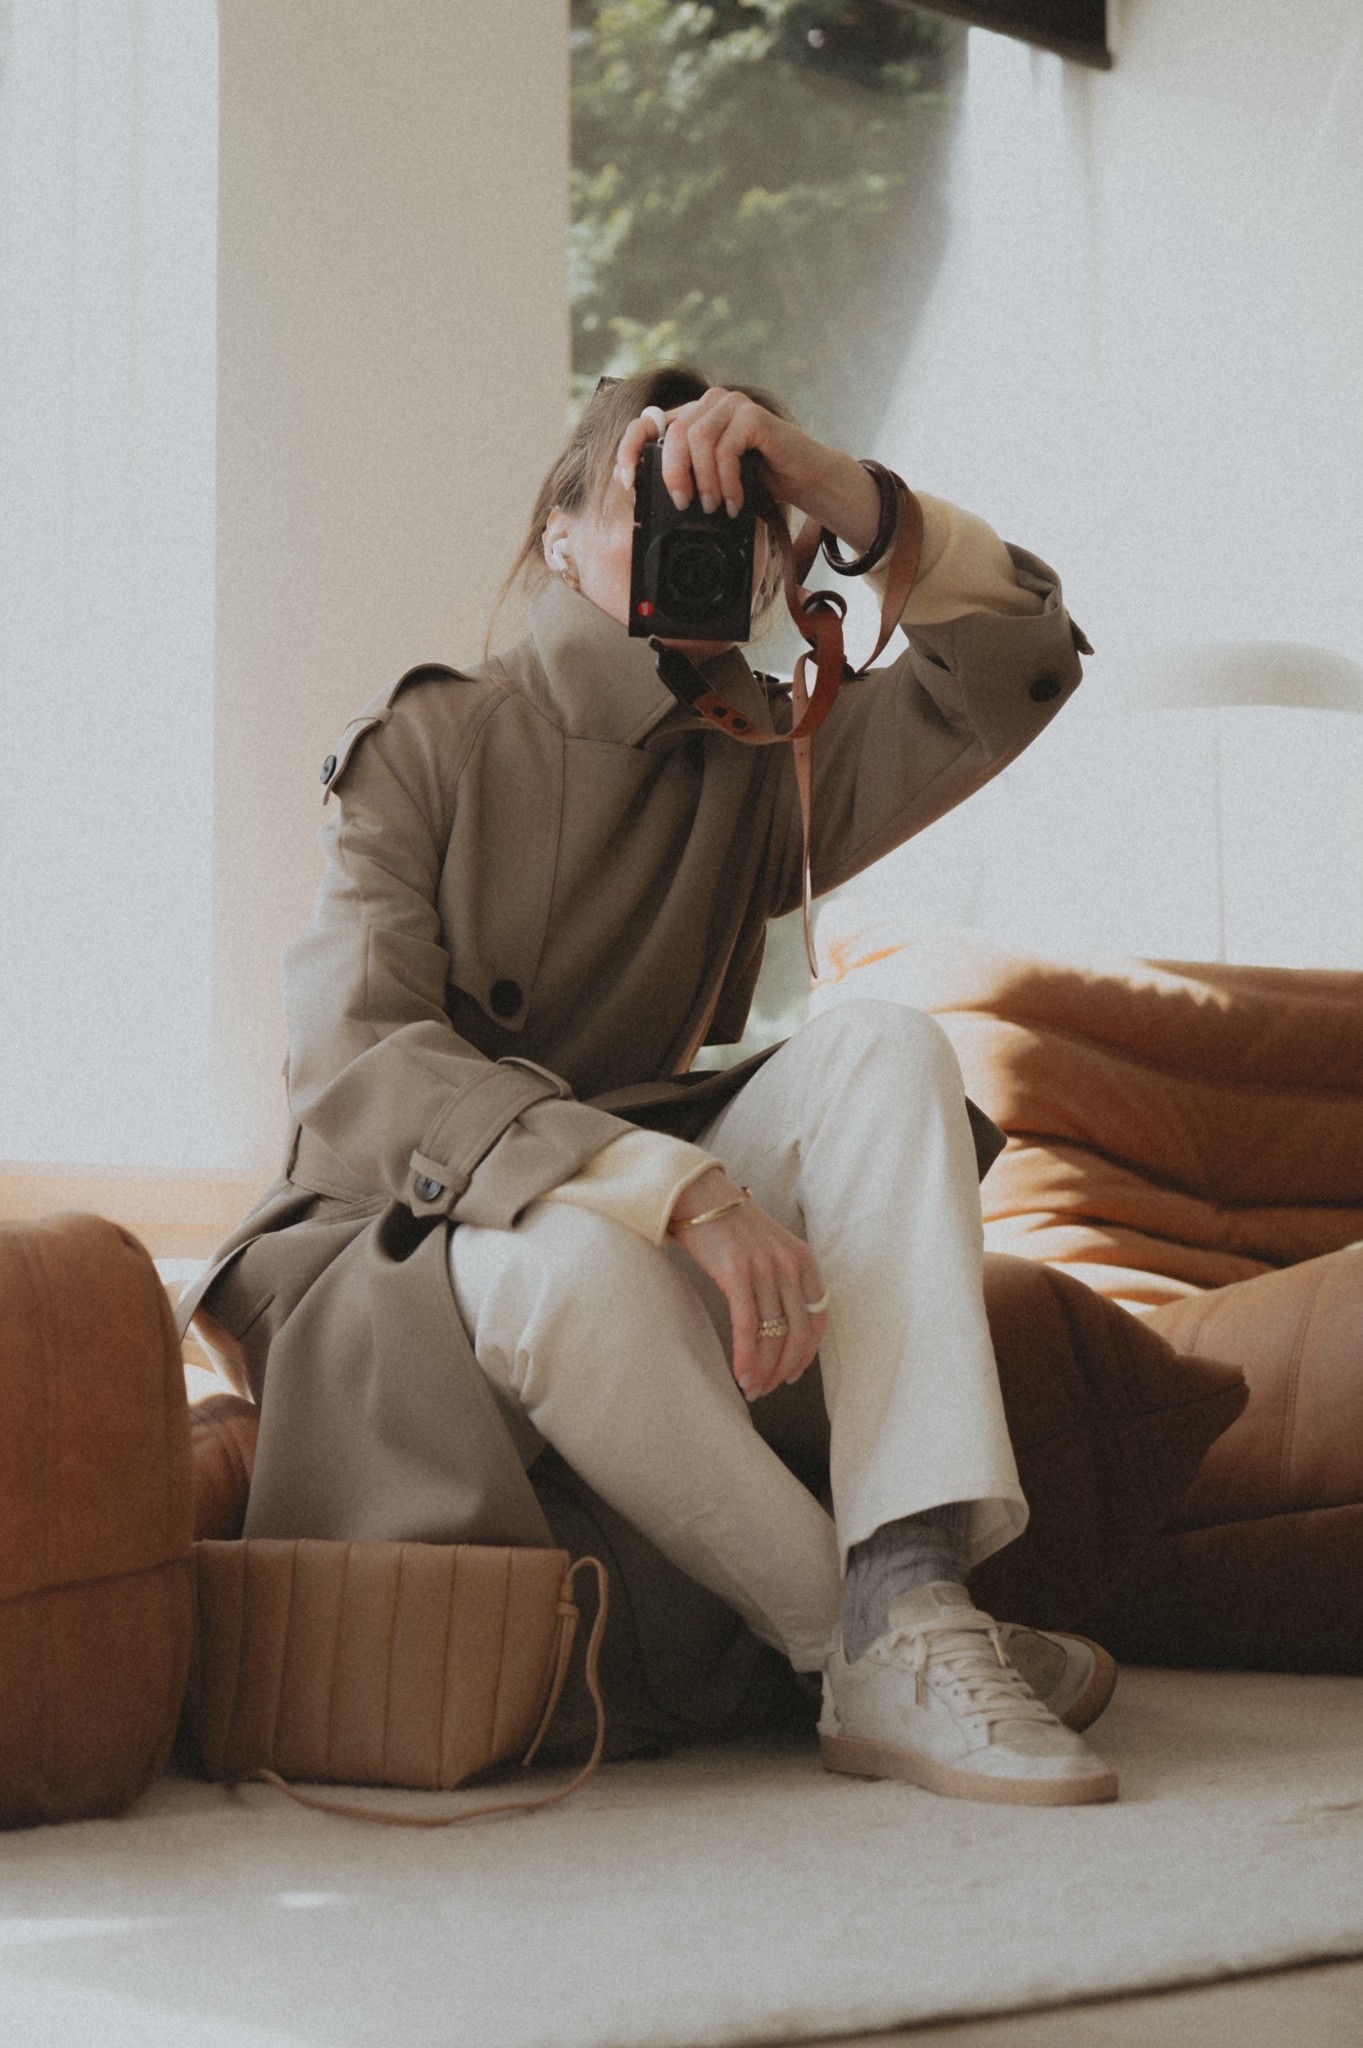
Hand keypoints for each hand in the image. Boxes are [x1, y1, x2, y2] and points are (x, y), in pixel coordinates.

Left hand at [613, 386, 882, 556]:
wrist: (802, 478)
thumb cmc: (757, 481)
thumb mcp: (712, 479)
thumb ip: (684, 475)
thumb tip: (643, 493)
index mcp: (692, 417)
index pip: (647, 421)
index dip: (629, 448)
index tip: (624, 480)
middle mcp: (709, 404)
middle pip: (673, 433)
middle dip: (673, 474)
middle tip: (684, 504)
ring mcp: (731, 405)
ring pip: (697, 439)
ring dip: (703, 480)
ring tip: (713, 506)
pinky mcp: (752, 416)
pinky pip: (726, 448)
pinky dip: (726, 480)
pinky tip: (734, 501)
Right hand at [669, 1166, 828, 1401]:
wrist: (697, 1193)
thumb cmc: (727, 1223)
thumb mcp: (768, 1246)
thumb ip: (780, 1276)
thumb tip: (778, 1321)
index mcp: (802, 1259)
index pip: (818, 1318)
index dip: (807, 1353)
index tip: (792, 1373)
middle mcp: (790, 1265)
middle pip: (798, 1333)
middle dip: (785, 1369)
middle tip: (768, 1389)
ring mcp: (765, 1269)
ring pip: (774, 1336)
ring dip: (764, 1371)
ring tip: (752, 1390)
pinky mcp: (737, 1274)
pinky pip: (748, 1328)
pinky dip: (747, 1358)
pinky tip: (741, 1375)